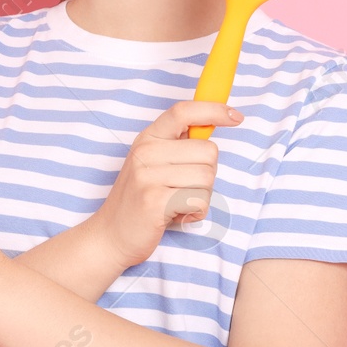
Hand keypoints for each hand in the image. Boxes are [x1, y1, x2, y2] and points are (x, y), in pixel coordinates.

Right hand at [93, 101, 244, 268]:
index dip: (214, 110)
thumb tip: (212, 124)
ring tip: (179, 202)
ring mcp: (149, 176)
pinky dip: (196, 213)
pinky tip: (177, 215)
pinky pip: (199, 201)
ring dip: (202, 196)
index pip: (184, 112)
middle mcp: (146, 152)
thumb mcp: (153, 163)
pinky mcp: (155, 201)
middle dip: (207, 174)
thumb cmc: (141, 199)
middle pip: (209, 152)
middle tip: (185, 188)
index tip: (235, 117)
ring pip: (207, 178)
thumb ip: (178, 145)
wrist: (111, 236)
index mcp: (148, 138)